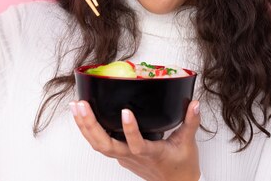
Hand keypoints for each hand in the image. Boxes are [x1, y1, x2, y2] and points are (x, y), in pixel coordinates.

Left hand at [70, 100, 201, 180]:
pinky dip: (89, 130)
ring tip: (76, 107)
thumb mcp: (188, 143)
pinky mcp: (121, 156)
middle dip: (91, 124)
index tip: (125, 111)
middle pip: (105, 145)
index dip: (130, 130)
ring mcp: (124, 157)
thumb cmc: (181, 167)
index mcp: (151, 154)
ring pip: (98, 145)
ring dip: (85, 126)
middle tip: (82, 105)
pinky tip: (81, 116)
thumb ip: (190, 121)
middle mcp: (133, 157)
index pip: (137, 144)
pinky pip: (100, 144)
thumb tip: (194, 104)